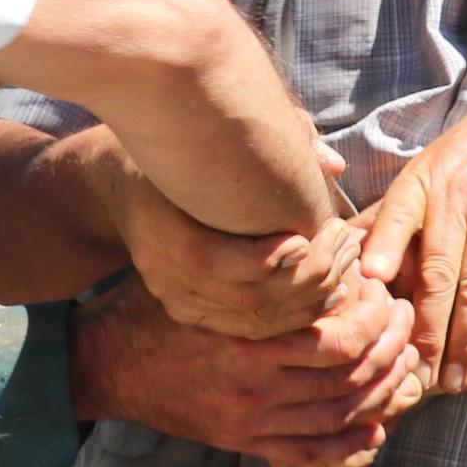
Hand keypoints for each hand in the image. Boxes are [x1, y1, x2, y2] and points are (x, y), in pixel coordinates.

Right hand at [70, 270, 424, 466]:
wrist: (104, 363)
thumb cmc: (156, 303)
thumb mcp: (201, 272)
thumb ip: (254, 259)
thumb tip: (311, 225)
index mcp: (247, 339)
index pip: (339, 338)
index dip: (377, 321)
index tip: (390, 297)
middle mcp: (253, 385)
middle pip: (349, 378)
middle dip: (391, 353)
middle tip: (407, 328)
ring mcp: (247, 419)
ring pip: (338, 415)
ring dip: (380, 393)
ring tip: (401, 367)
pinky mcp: (239, 441)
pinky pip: (307, 451)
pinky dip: (349, 442)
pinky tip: (374, 426)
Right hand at [108, 132, 356, 340]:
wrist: (119, 182)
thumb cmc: (177, 148)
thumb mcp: (208, 136)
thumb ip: (273, 145)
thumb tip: (334, 163)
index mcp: (160, 230)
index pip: (210, 262)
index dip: (264, 258)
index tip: (307, 235)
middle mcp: (165, 275)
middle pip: (244, 298)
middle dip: (307, 276)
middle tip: (346, 242)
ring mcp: (177, 300)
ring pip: (255, 321)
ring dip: (311, 297)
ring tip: (347, 263)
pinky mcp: (191, 313)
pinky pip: (252, 330)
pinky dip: (297, 316)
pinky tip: (330, 291)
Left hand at [360, 70, 466, 393]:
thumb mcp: (431, 165)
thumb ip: (395, 212)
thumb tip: (347, 254)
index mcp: (422, 180)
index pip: (393, 218)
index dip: (379, 254)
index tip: (366, 294)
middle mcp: (455, 195)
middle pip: (435, 274)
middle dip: (425, 332)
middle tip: (416, 377)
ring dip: (465, 340)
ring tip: (456, 380)